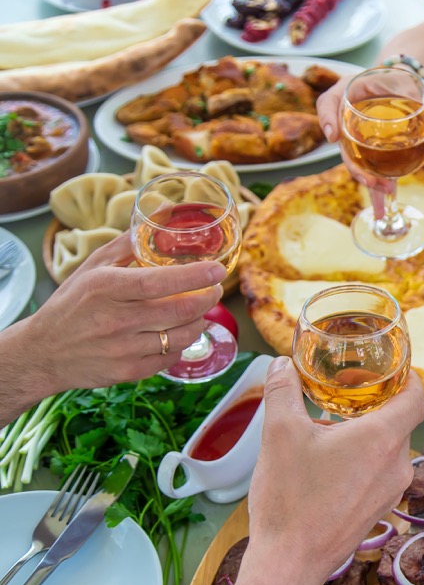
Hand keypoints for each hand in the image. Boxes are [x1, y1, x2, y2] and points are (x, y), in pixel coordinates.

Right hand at [11, 233, 223, 395]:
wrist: (43, 352)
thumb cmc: (71, 303)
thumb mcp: (92, 267)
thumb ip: (128, 243)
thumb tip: (162, 213)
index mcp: (106, 288)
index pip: (160, 282)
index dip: (195, 276)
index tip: (218, 270)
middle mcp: (116, 319)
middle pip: (181, 311)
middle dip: (208, 298)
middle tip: (215, 289)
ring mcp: (124, 349)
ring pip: (183, 336)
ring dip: (199, 321)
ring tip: (197, 311)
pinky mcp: (129, 371)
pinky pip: (171, 357)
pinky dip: (180, 344)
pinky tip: (174, 334)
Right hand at [246, 358, 423, 582]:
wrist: (289, 563)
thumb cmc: (290, 499)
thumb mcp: (279, 433)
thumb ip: (283, 391)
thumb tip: (282, 364)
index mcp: (382, 439)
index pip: (415, 398)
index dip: (408, 379)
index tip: (394, 369)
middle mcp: (396, 465)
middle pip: (399, 423)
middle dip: (376, 407)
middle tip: (350, 395)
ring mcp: (390, 492)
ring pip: (387, 450)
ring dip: (366, 435)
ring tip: (330, 430)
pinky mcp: (378, 511)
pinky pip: (379, 474)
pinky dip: (362, 461)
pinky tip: (328, 465)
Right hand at [315, 72, 423, 194]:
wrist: (399, 79)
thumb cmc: (397, 76)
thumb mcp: (404, 80)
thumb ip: (420, 103)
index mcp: (346, 93)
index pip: (327, 103)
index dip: (327, 119)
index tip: (333, 137)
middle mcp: (346, 117)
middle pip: (343, 145)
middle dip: (357, 168)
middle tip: (374, 183)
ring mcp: (355, 134)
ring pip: (356, 161)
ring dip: (369, 181)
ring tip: (384, 196)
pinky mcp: (368, 146)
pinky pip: (370, 165)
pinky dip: (379, 183)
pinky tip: (385, 203)